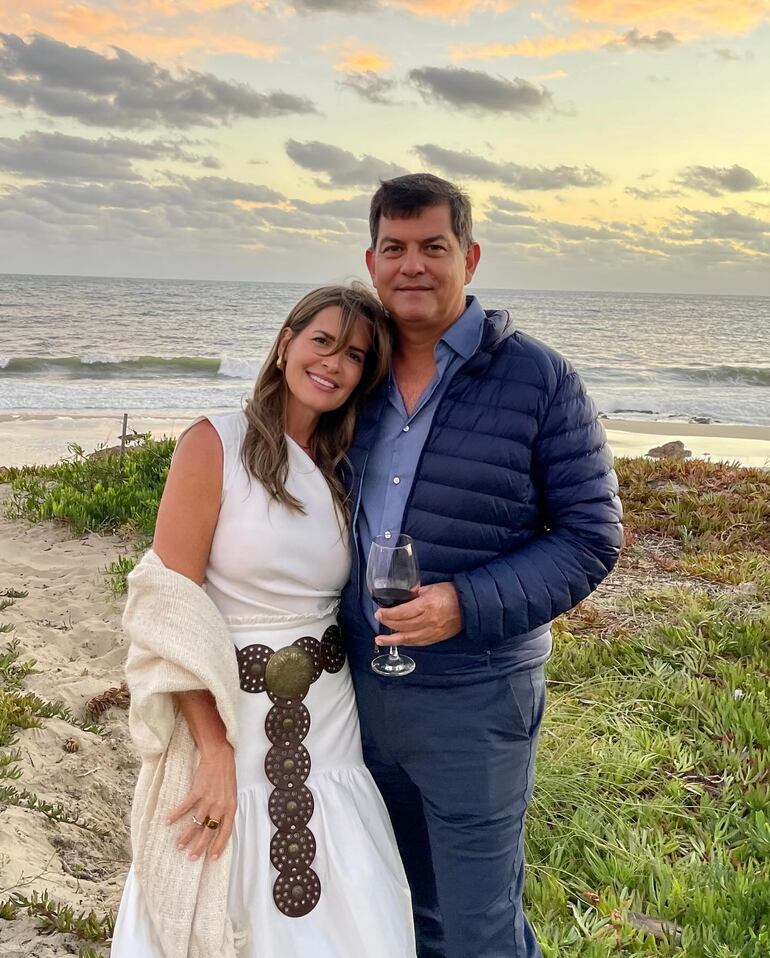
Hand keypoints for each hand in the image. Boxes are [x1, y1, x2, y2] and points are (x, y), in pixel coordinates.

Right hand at [167, 742, 236, 860]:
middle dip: (199, 846)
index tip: (211, 858)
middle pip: (209, 831)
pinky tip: (167, 821)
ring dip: (186, 836)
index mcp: (230, 808)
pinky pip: (185, 807)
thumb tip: (217, 824)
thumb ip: (225, 809)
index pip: (226, 832)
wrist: (220, 757)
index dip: (219, 846)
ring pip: (196, 823)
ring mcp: (208, 799)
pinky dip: (175, 815)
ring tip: (178, 845)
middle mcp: (220, 806)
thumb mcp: (231, 794)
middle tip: (191, 857)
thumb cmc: (226, 775)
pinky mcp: (198, 791)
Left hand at [375, 582, 461, 646]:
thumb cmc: (452, 594)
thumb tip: (402, 594)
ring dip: (392, 640)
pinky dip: (406, 643)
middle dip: (388, 623)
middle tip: (379, 619)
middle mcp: (428, 620)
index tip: (379, 612)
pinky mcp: (435, 638)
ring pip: (408, 638)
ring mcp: (432, 631)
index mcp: (427, 605)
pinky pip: (417, 643)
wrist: (469, 606)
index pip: (402, 613)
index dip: (388, 614)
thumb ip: (415, 592)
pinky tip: (398, 642)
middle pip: (403, 625)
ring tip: (380, 640)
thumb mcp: (431, 587)